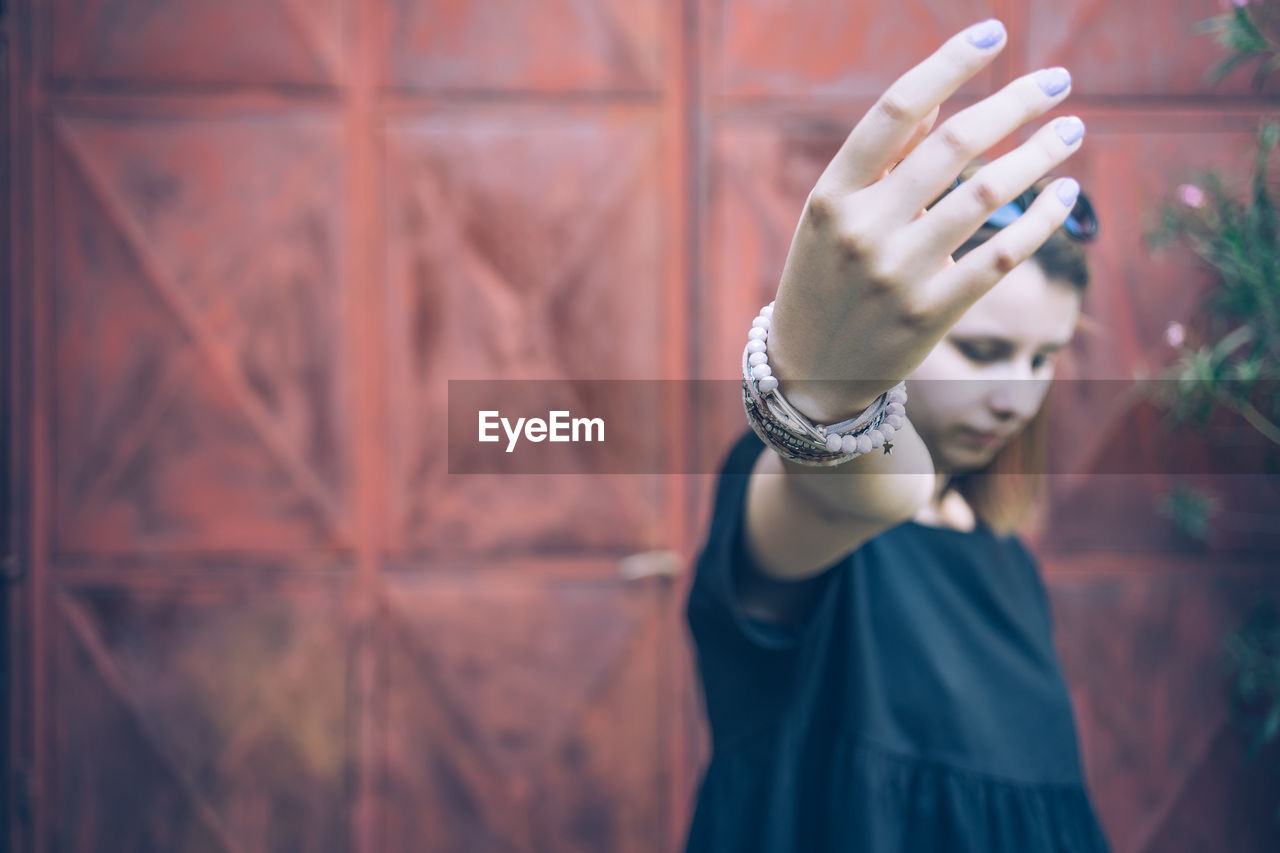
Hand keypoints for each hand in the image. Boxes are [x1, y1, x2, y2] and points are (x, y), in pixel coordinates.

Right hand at [765, 18, 1084, 422]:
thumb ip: (882, 160)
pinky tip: (1065, 192)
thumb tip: (939, 98)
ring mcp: (899, 274)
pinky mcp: (932, 313)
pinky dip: (1043, 219)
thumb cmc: (826, 278)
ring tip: (1072, 130)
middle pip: (953, 144)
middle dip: (1015, 103)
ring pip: (988, 194)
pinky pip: (1003, 256)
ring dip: (1041, 153)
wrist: (810, 372)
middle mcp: (864, 228)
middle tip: (1059, 82)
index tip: (995, 33)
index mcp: (833, 194)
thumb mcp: (833, 216)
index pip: (896, 110)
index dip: (950, 63)